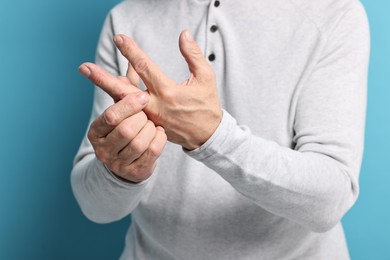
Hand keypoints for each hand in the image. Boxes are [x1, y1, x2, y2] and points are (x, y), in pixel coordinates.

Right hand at [79, 65, 166, 182]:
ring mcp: (118, 164)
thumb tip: (132, 63)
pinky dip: (159, 139)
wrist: (129, 163)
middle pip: (126, 129)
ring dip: (151, 129)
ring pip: (139, 142)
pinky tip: (160, 133)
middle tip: (149, 111)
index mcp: (96, 131)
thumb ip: (126, 89)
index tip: (144, 96)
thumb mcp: (122, 110)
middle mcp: (103, 149)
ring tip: (154, 122)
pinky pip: (153, 152)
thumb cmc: (126, 128)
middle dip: (141, 118)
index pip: (111, 116)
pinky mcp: (135, 172)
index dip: (128, 105)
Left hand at [82, 30, 222, 149]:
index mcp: (169, 91)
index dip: (131, 52)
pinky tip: (111, 88)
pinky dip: (120, 99)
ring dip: (106, 88)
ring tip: (90, 73)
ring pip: (123, 103)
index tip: (119, 39)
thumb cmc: (207, 104)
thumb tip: (183, 34)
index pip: (145, 67)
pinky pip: (131, 112)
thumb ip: (193, 55)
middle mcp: (155, 105)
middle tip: (84, 67)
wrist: (207, 135)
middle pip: (123, 91)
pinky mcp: (150, 124)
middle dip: (102, 78)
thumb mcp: (205, 77)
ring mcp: (150, 117)